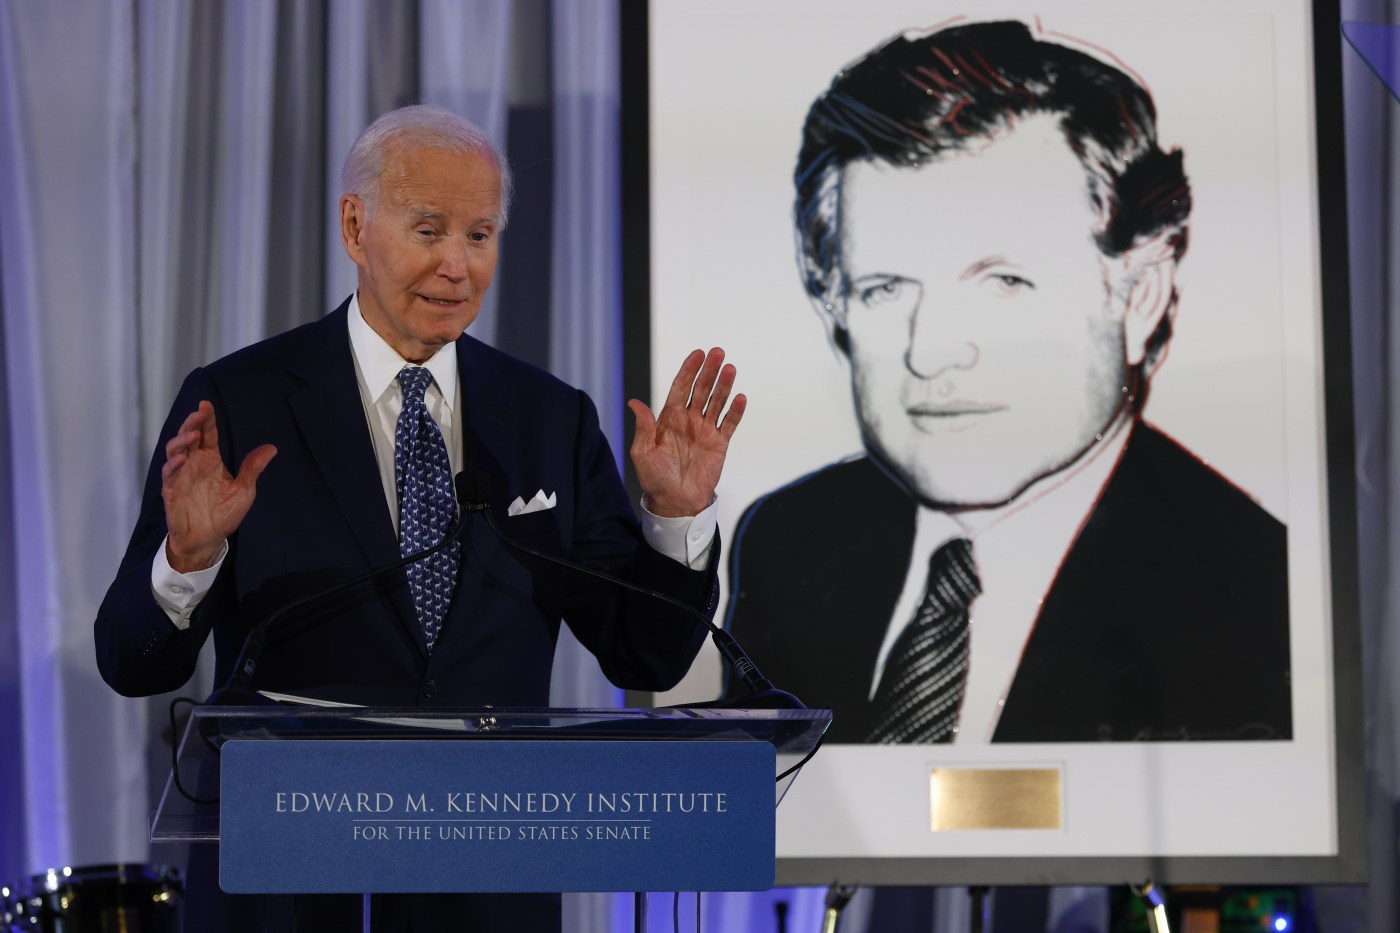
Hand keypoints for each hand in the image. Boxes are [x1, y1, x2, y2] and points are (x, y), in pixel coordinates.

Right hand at [161, 401, 276, 571]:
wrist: (208, 539)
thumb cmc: (223, 514)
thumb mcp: (244, 490)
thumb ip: (253, 469)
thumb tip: (272, 448)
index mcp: (210, 460)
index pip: (207, 435)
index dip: (206, 420)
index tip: (207, 405)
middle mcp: (194, 464)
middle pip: (189, 437)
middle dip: (192, 423)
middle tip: (199, 412)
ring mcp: (181, 476)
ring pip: (174, 451)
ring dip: (181, 441)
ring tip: (193, 434)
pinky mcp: (172, 491)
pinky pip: (169, 475)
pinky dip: (174, 465)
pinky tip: (182, 459)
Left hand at [627, 348, 745, 517]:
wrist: (675, 501)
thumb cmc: (655, 478)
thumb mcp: (643, 452)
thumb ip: (644, 427)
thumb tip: (634, 402)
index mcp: (669, 418)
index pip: (681, 387)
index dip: (689, 370)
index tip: (698, 354)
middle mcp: (689, 420)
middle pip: (701, 389)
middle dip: (709, 370)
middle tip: (718, 353)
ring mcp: (705, 430)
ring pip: (717, 402)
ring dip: (724, 385)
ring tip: (731, 369)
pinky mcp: (719, 443)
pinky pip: (729, 424)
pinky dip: (735, 411)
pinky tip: (740, 398)